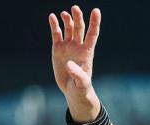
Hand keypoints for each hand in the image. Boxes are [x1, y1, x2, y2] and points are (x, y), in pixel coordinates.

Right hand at [49, 5, 101, 119]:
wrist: (72, 90)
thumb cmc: (81, 88)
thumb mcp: (81, 83)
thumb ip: (78, 74)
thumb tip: (70, 64)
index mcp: (87, 52)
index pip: (92, 34)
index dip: (95, 22)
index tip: (96, 10)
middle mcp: (78, 46)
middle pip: (79, 28)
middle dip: (78, 17)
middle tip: (75, 8)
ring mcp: (68, 46)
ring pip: (69, 28)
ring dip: (67, 19)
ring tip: (64, 13)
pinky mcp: (58, 49)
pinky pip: (56, 34)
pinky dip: (55, 25)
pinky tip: (52, 17)